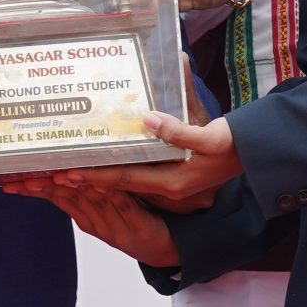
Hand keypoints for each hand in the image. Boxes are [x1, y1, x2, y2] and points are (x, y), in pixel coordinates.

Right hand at [5, 176, 181, 265]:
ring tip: (57, 172)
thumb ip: (85, 192)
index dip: (34, 189)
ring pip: (92, 201)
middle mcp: (97, 223)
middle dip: (45, 187)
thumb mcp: (106, 209)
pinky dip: (111, 192)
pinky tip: (101, 181)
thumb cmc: (134, 222)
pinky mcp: (139, 226)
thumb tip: (63, 169)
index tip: (11, 181)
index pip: (56, 200)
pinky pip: (123, 205)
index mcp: (86, 219)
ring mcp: (117, 226)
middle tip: (23, 177)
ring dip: (74, 186)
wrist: (166, 250)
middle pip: (68, 200)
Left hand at [58, 108, 241, 206]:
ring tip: (63, 168)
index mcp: (173, 182)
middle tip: (52, 172)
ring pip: (123, 182)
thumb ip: (179, 130)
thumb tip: (148, 118)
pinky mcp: (169, 175)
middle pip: (118, 185)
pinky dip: (112, 170)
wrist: (254, 152)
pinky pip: (133, 177)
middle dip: (86, 179)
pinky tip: (95, 160)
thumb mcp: (210, 136)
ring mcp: (168, 184)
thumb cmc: (234, 143)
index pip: (125, 180)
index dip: (95, 176)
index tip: (68, 171)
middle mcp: (167, 189)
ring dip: (95, 176)